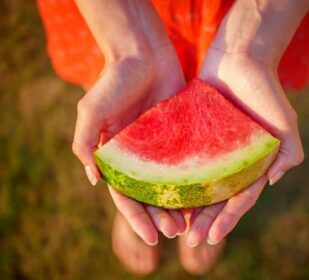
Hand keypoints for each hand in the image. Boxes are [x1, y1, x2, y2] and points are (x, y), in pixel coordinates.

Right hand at [72, 0, 186, 244]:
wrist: (143, 53)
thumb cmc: (114, 80)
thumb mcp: (92, 112)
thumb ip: (86, 144)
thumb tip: (94, 180)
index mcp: (117, 156)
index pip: (126, 195)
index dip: (137, 218)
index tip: (152, 238)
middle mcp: (140, 156)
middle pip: (150, 194)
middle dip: (160, 216)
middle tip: (176, 232)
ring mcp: (162, 147)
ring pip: (171, 183)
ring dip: (179, 204)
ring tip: (191, 223)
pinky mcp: (181, 134)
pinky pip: (188, 162)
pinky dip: (195, 180)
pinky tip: (206, 195)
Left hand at [186, 48, 303, 245]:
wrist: (239, 58)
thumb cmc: (265, 90)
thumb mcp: (285, 123)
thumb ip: (289, 153)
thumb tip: (273, 182)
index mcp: (251, 162)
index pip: (239, 197)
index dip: (228, 218)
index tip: (212, 236)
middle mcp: (229, 160)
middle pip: (216, 196)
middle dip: (205, 219)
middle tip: (190, 240)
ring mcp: (209, 149)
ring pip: (197, 183)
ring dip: (188, 205)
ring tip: (174, 225)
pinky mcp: (191, 134)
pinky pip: (180, 159)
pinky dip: (173, 177)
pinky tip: (161, 192)